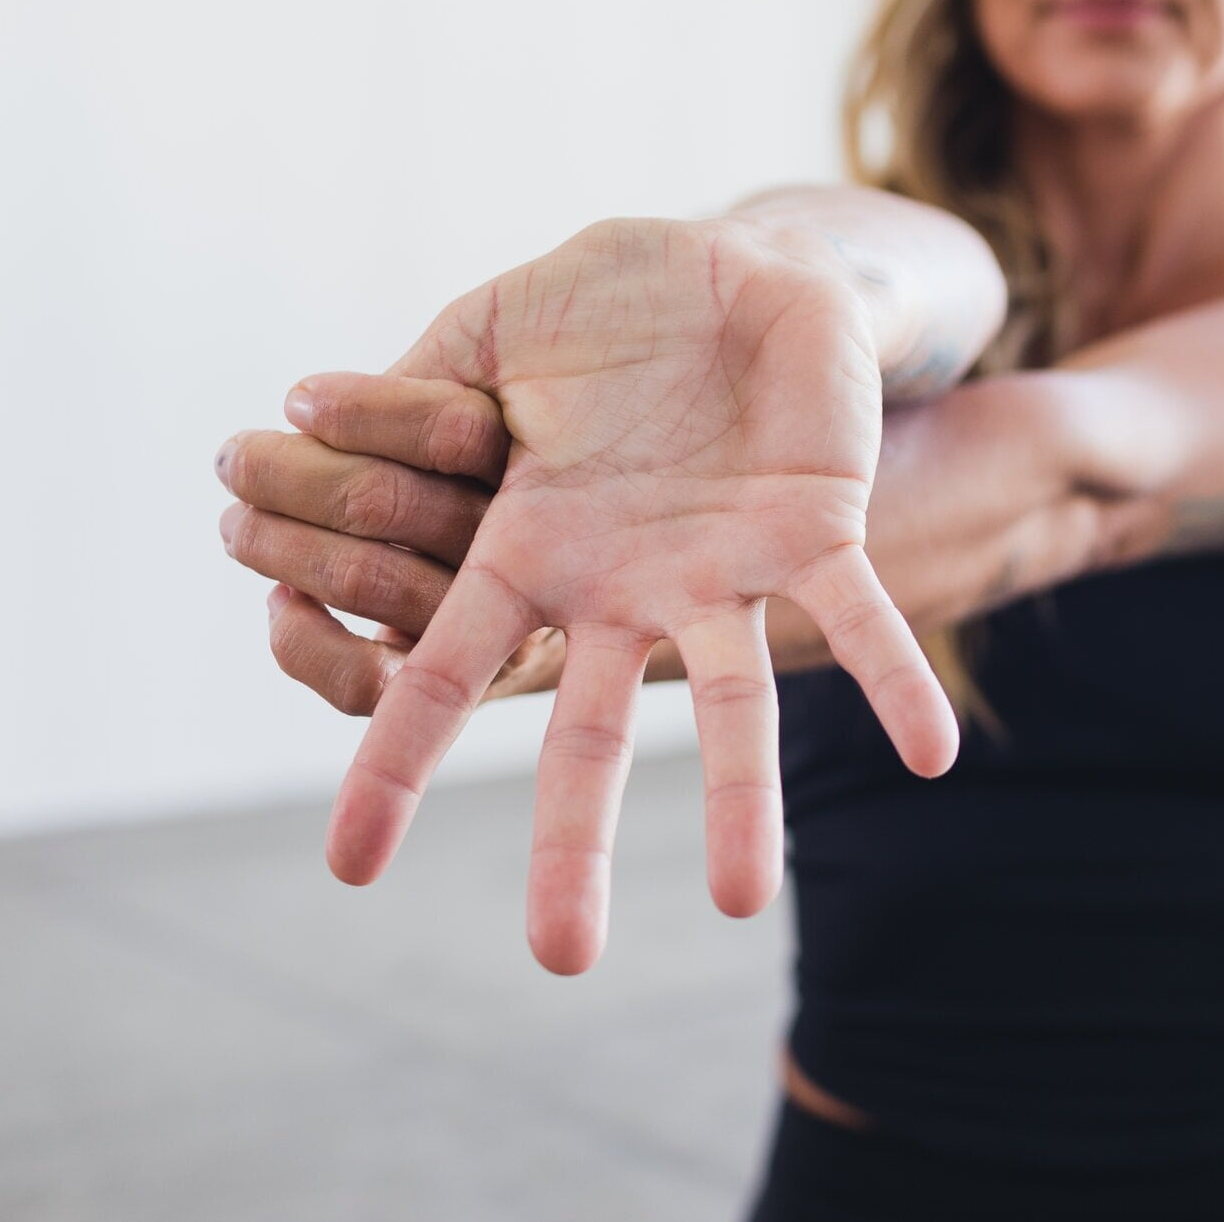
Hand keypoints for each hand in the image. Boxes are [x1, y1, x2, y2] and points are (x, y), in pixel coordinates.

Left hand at [218, 375, 581, 710]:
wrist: (608, 590)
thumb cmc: (539, 470)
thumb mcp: (518, 407)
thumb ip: (458, 385)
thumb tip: (320, 401)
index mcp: (555, 470)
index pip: (451, 430)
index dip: (365, 411)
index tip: (299, 398)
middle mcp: (540, 554)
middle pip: (385, 502)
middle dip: (290, 476)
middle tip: (236, 459)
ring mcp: (501, 632)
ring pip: (366, 575)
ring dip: (278, 543)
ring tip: (240, 522)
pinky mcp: (457, 692)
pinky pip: (365, 679)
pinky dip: (302, 641)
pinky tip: (280, 601)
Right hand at [324, 216, 958, 973]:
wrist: (740, 264)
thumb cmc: (608, 300)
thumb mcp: (493, 330)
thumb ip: (410, 383)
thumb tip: (292, 413)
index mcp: (534, 546)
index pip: (451, 670)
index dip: (400, 760)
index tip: (349, 867)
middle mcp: (626, 585)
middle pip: (591, 735)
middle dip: (574, 844)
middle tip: (561, 959)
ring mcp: (724, 570)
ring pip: (733, 707)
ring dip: (741, 802)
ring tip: (739, 903)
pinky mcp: (819, 532)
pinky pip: (865, 621)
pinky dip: (896, 684)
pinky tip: (932, 757)